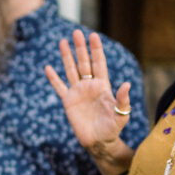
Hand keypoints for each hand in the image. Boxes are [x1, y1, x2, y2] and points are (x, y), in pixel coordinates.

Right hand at [44, 30, 132, 156]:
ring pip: (71, 70)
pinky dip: (53, 78)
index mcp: (103, 86)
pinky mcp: (68, 102)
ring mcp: (78, 92)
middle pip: (84, 62)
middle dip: (80, 47)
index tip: (93, 35)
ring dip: (67, 56)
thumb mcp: (121, 114)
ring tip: (62, 41)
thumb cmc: (113, 129)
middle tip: (76, 32)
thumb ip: (123, 99)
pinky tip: (48, 68)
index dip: (96, 49)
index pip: (99, 63)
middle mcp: (89, 86)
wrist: (99, 142)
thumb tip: (126, 83)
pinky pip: (59, 87)